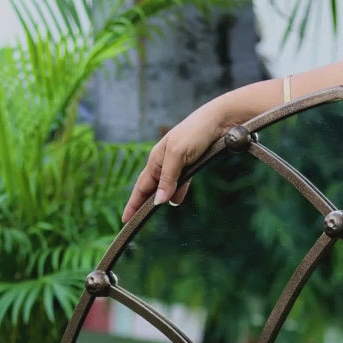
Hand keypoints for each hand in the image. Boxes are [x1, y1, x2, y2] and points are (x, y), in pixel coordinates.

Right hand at [121, 95, 234, 223]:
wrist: (217, 121)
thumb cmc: (195, 133)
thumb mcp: (178, 155)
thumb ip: (168, 179)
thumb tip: (158, 201)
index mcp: (156, 160)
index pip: (141, 187)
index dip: (133, 204)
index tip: (124, 220)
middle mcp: (163, 162)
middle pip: (150, 188)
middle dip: (142, 204)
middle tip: (134, 221)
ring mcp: (176, 163)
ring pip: (165, 187)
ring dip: (160, 199)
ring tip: (150, 213)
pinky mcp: (189, 164)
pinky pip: (180, 182)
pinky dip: (177, 192)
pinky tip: (176, 200)